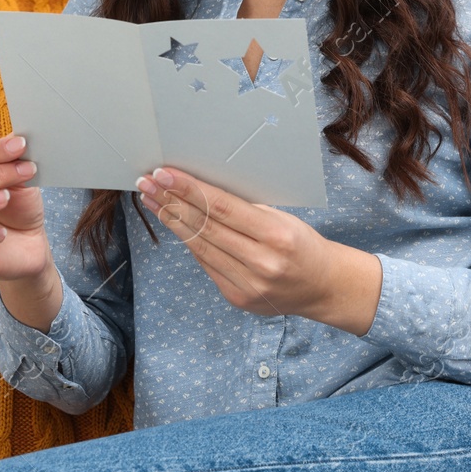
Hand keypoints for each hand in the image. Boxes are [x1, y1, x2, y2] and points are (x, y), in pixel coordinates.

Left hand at [136, 165, 377, 332]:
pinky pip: (206, 264)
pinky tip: (174, 223)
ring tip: (151, 200)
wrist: (324, 287)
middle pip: (205, 227)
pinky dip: (189, 242)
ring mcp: (247, 284)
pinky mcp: (237, 297)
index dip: (189, 190)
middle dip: (171, 202)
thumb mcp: (282, 218)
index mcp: (276, 236)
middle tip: (146, 183)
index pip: (222, 208)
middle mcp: (261, 263)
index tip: (164, 174)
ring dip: (171, 220)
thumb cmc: (302, 243)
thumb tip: (198, 191)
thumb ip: (244, 210)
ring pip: (199, 247)